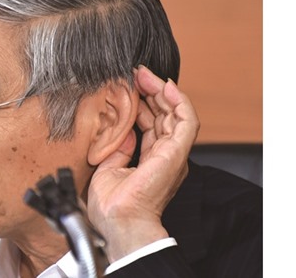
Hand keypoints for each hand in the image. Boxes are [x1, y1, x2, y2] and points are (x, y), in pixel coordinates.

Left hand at [86, 65, 199, 260]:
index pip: (152, 125)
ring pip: (176, 113)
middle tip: (136, 74)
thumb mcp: (109, 168)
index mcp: (153, 161)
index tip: (129, 87)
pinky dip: (179, 100)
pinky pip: (186, 120)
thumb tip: (122, 132)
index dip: (143, 104)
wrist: (117, 222)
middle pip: (165, 116)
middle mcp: (166, 156)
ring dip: (162, 91)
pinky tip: (166, 86)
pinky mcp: (176, 152)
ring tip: (145, 75)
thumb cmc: (111, 206)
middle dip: (152, 92)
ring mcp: (173, 154)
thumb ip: (119, 149)